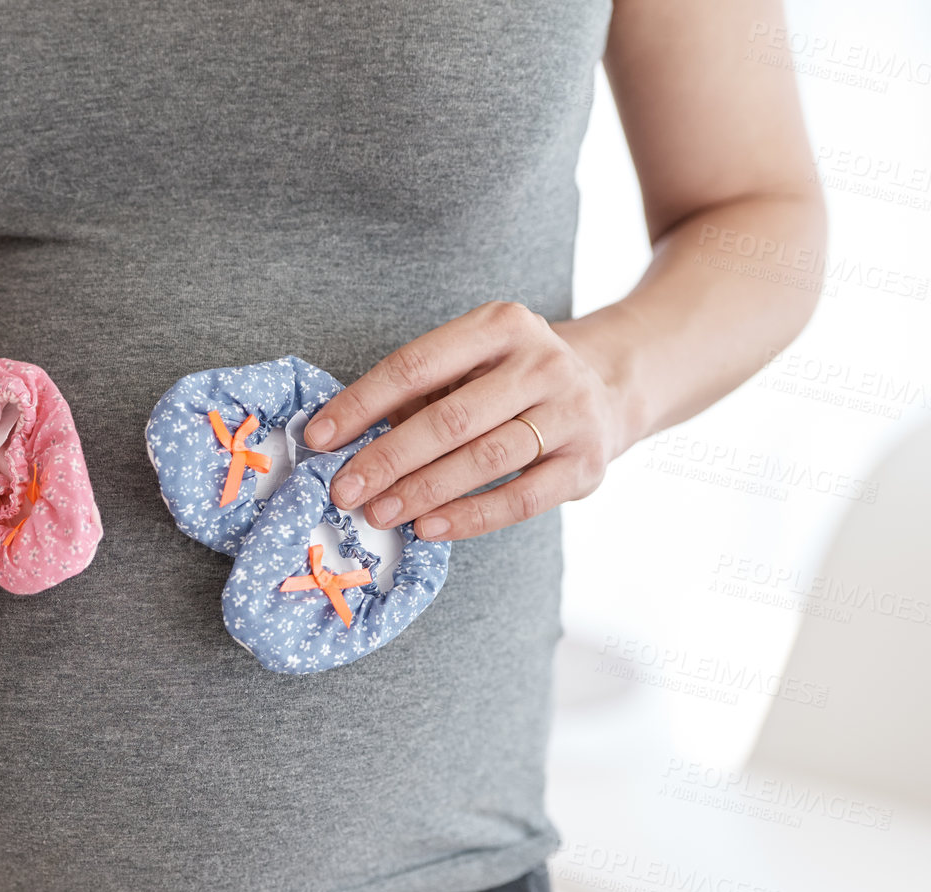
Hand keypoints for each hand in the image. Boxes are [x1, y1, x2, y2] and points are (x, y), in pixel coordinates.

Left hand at [303, 301, 636, 540]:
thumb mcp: (472, 362)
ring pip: (485, 459)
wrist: (610, 386)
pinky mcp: (586, 463)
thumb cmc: (512, 379)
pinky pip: (520, 499)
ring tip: (379, 513)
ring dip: (423, 491)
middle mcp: (542, 362)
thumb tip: (345, 441)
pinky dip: (470, 517)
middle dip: (389, 458)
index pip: (416, 364)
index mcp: (501, 324)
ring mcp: (571, 412)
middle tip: (345, 489)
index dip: (362, 403)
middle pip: (451, 418)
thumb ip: (419, 392)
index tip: (319, 437)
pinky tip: (429, 527)